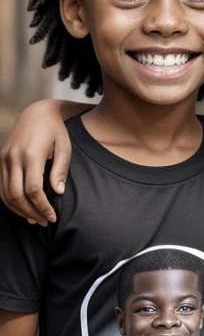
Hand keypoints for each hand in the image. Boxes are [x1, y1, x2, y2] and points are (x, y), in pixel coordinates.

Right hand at [0, 100, 71, 225]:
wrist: (37, 112)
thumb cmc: (56, 131)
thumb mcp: (64, 148)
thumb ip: (60, 170)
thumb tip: (57, 193)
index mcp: (31, 154)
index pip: (33, 189)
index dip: (42, 207)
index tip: (52, 217)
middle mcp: (13, 157)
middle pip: (17, 195)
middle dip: (31, 212)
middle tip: (45, 222)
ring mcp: (4, 158)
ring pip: (6, 193)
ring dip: (20, 210)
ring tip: (36, 219)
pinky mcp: (1, 160)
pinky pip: (2, 186)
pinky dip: (11, 201)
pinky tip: (24, 209)